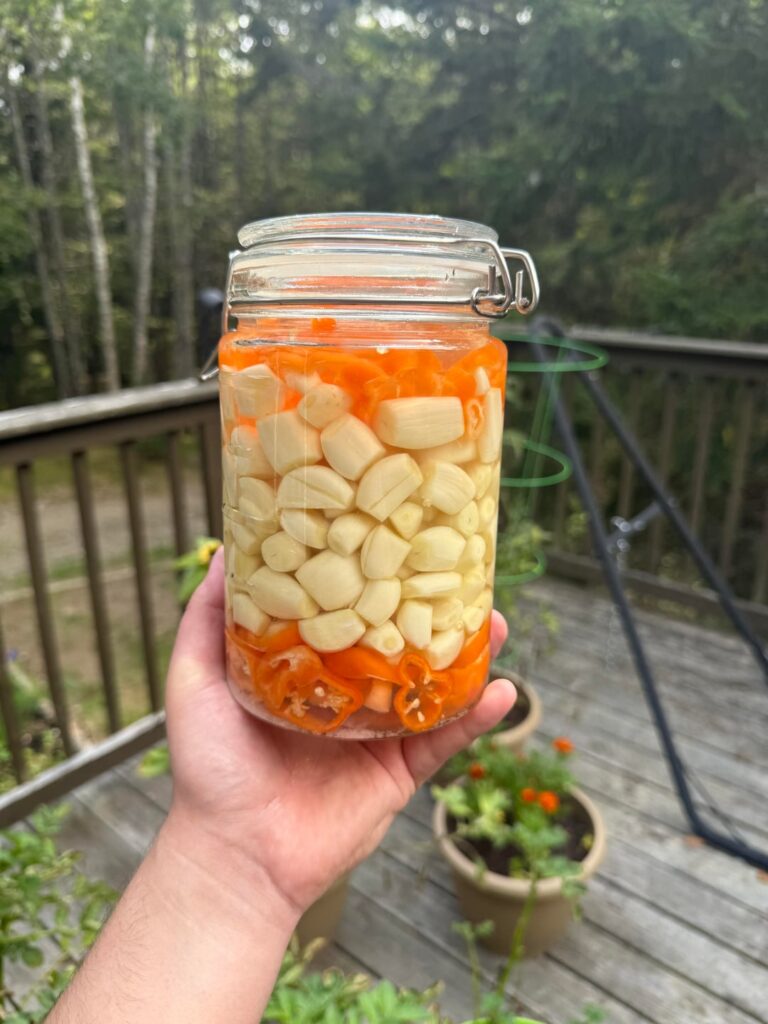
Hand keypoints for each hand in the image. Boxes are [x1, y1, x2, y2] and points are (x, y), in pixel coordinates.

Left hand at [164, 549, 514, 918]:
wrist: (236, 852)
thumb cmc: (210, 767)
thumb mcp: (195, 679)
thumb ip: (207, 620)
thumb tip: (226, 552)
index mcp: (306, 672)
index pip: (347, 617)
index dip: (372, 584)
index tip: (393, 547)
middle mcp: (346, 697)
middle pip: (399, 646)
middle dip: (431, 614)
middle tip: (459, 581)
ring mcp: (376, 735)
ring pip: (432, 687)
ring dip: (468, 658)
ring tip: (494, 624)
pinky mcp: (398, 773)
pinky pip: (445, 740)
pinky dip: (477, 718)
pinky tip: (503, 691)